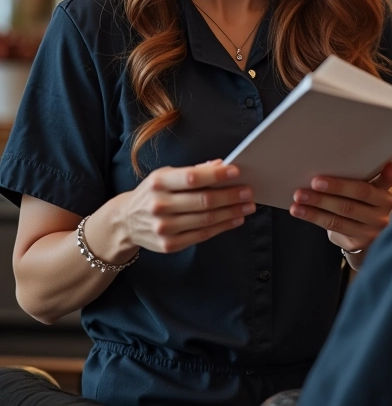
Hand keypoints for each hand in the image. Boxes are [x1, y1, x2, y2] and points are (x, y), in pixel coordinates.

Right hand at [117, 160, 255, 253]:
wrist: (126, 222)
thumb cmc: (153, 192)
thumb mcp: (166, 175)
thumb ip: (193, 170)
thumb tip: (221, 165)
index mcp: (159, 182)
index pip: (192, 178)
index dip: (216, 175)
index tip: (236, 172)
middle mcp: (159, 205)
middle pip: (203, 201)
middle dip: (230, 196)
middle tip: (248, 191)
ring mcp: (163, 227)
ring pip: (206, 220)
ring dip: (231, 212)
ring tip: (248, 206)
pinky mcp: (169, 244)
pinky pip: (202, 235)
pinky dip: (222, 227)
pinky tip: (235, 219)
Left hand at [289, 162, 391, 255]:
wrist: (372, 231)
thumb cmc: (368, 202)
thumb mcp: (375, 188)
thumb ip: (376, 177)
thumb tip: (387, 164)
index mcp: (386, 199)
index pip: (364, 191)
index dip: (341, 186)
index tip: (319, 180)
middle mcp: (381, 218)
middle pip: (349, 206)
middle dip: (325, 196)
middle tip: (306, 187)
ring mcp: (370, 234)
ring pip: (337, 219)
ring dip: (314, 208)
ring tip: (297, 199)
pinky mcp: (356, 244)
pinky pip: (332, 228)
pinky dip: (314, 218)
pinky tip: (300, 211)